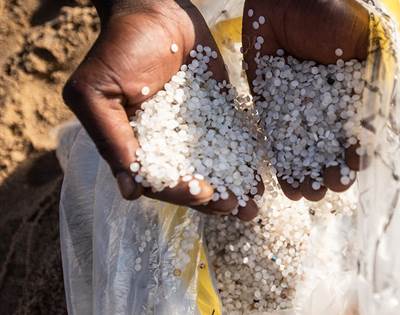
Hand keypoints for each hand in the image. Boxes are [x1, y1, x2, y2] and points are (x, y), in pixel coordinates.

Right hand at [63, 0, 259, 219]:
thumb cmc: (117, 48)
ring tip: (254, 203)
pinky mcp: (217, 112)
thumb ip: (111, 140)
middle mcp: (166, 144)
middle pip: (190, 181)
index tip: (203, 194)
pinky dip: (245, 158)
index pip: (158, 180)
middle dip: (214, 199)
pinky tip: (260, 174)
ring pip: (215, 167)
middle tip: (238, 209)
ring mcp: (193, 131)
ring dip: (233, 186)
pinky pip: (232, 139)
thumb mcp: (97, 94)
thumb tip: (129, 193)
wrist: (154, 9)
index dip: (179, 191)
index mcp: (135, 146)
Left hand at [242, 0, 369, 200]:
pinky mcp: (271, 103)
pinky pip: (276, 135)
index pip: (357, 132)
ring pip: (303, 147)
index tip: (352, 171)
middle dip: (328, 171)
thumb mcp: (368, 46)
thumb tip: (374, 131)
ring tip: (304, 196)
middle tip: (325, 191)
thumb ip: (375, 85)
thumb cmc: (335, 16)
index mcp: (354, 93)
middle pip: (329, 146)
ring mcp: (299, 105)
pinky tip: (284, 182)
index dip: (355, 155)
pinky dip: (281, 159)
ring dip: (303, 173)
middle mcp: (327, 104)